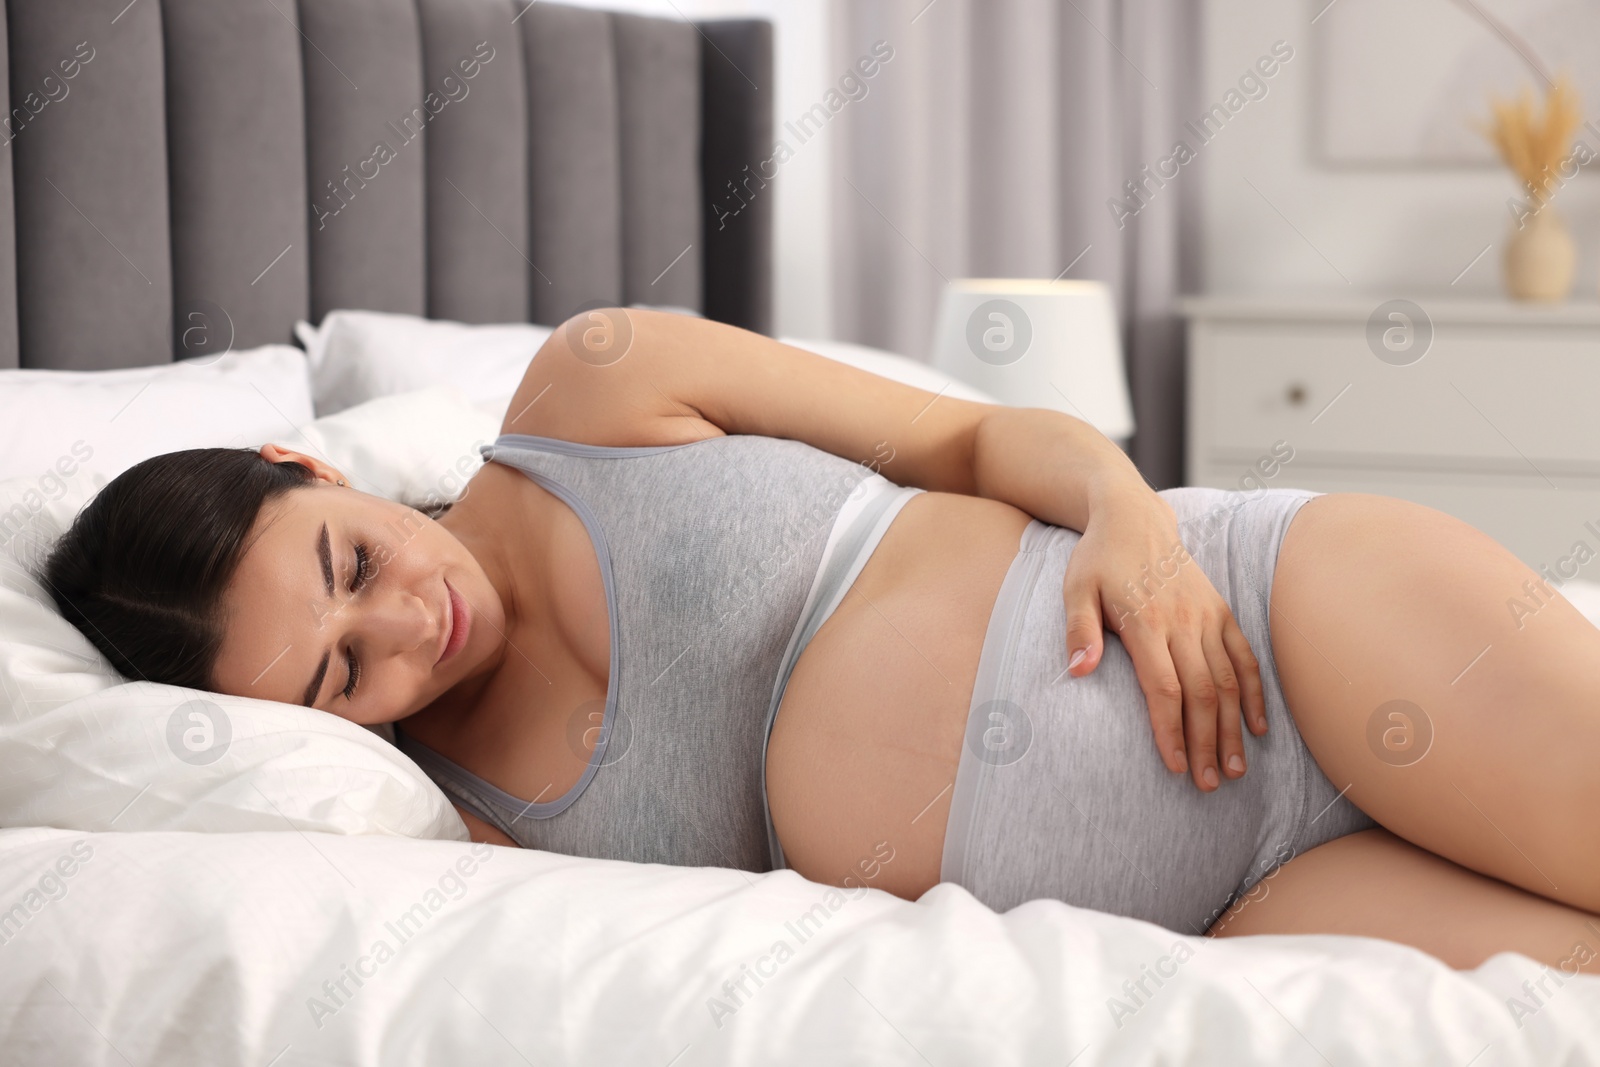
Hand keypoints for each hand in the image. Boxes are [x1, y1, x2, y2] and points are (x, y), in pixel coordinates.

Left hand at [1060, 490, 1267, 791]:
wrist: (1134, 516)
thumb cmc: (1098, 558)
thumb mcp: (1075, 589)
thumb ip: (1079, 631)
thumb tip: (1078, 672)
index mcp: (1146, 621)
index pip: (1163, 687)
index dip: (1171, 730)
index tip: (1175, 767)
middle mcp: (1183, 621)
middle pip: (1202, 692)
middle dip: (1207, 742)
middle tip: (1208, 785)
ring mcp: (1207, 616)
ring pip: (1228, 680)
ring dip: (1233, 727)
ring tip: (1235, 770)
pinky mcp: (1221, 611)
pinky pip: (1245, 657)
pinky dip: (1253, 693)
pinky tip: (1257, 727)